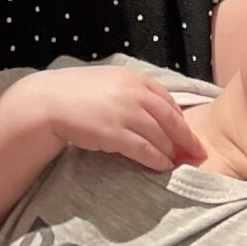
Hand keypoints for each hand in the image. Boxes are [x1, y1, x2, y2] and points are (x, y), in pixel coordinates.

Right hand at [18, 66, 201, 170]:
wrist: (48, 101)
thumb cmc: (76, 92)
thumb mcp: (109, 81)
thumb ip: (132, 90)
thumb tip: (153, 107)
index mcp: (135, 79)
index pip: (168, 101)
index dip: (181, 120)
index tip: (188, 134)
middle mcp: (134, 94)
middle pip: (171, 120)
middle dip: (187, 139)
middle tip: (198, 153)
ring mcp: (125, 114)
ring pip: (161, 137)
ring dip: (172, 152)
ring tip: (177, 163)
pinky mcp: (115, 134)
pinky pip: (145, 150)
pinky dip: (157, 160)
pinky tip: (162, 167)